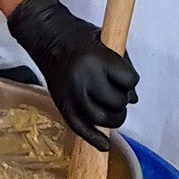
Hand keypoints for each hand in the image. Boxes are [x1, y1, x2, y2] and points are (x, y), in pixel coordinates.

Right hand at [5, 0, 140, 144]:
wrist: (45, 34)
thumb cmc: (77, 35)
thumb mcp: (107, 41)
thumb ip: (124, 67)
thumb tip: (133, 99)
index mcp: (97, 58)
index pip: (129, 80)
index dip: (129, 80)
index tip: (124, 76)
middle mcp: (83, 78)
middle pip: (116, 102)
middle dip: (121, 100)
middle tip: (117, 93)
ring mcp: (70, 93)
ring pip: (101, 119)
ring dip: (114, 119)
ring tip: (113, 111)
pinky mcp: (61, 103)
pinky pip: (79, 127)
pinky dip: (94, 138)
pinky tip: (104, 144)